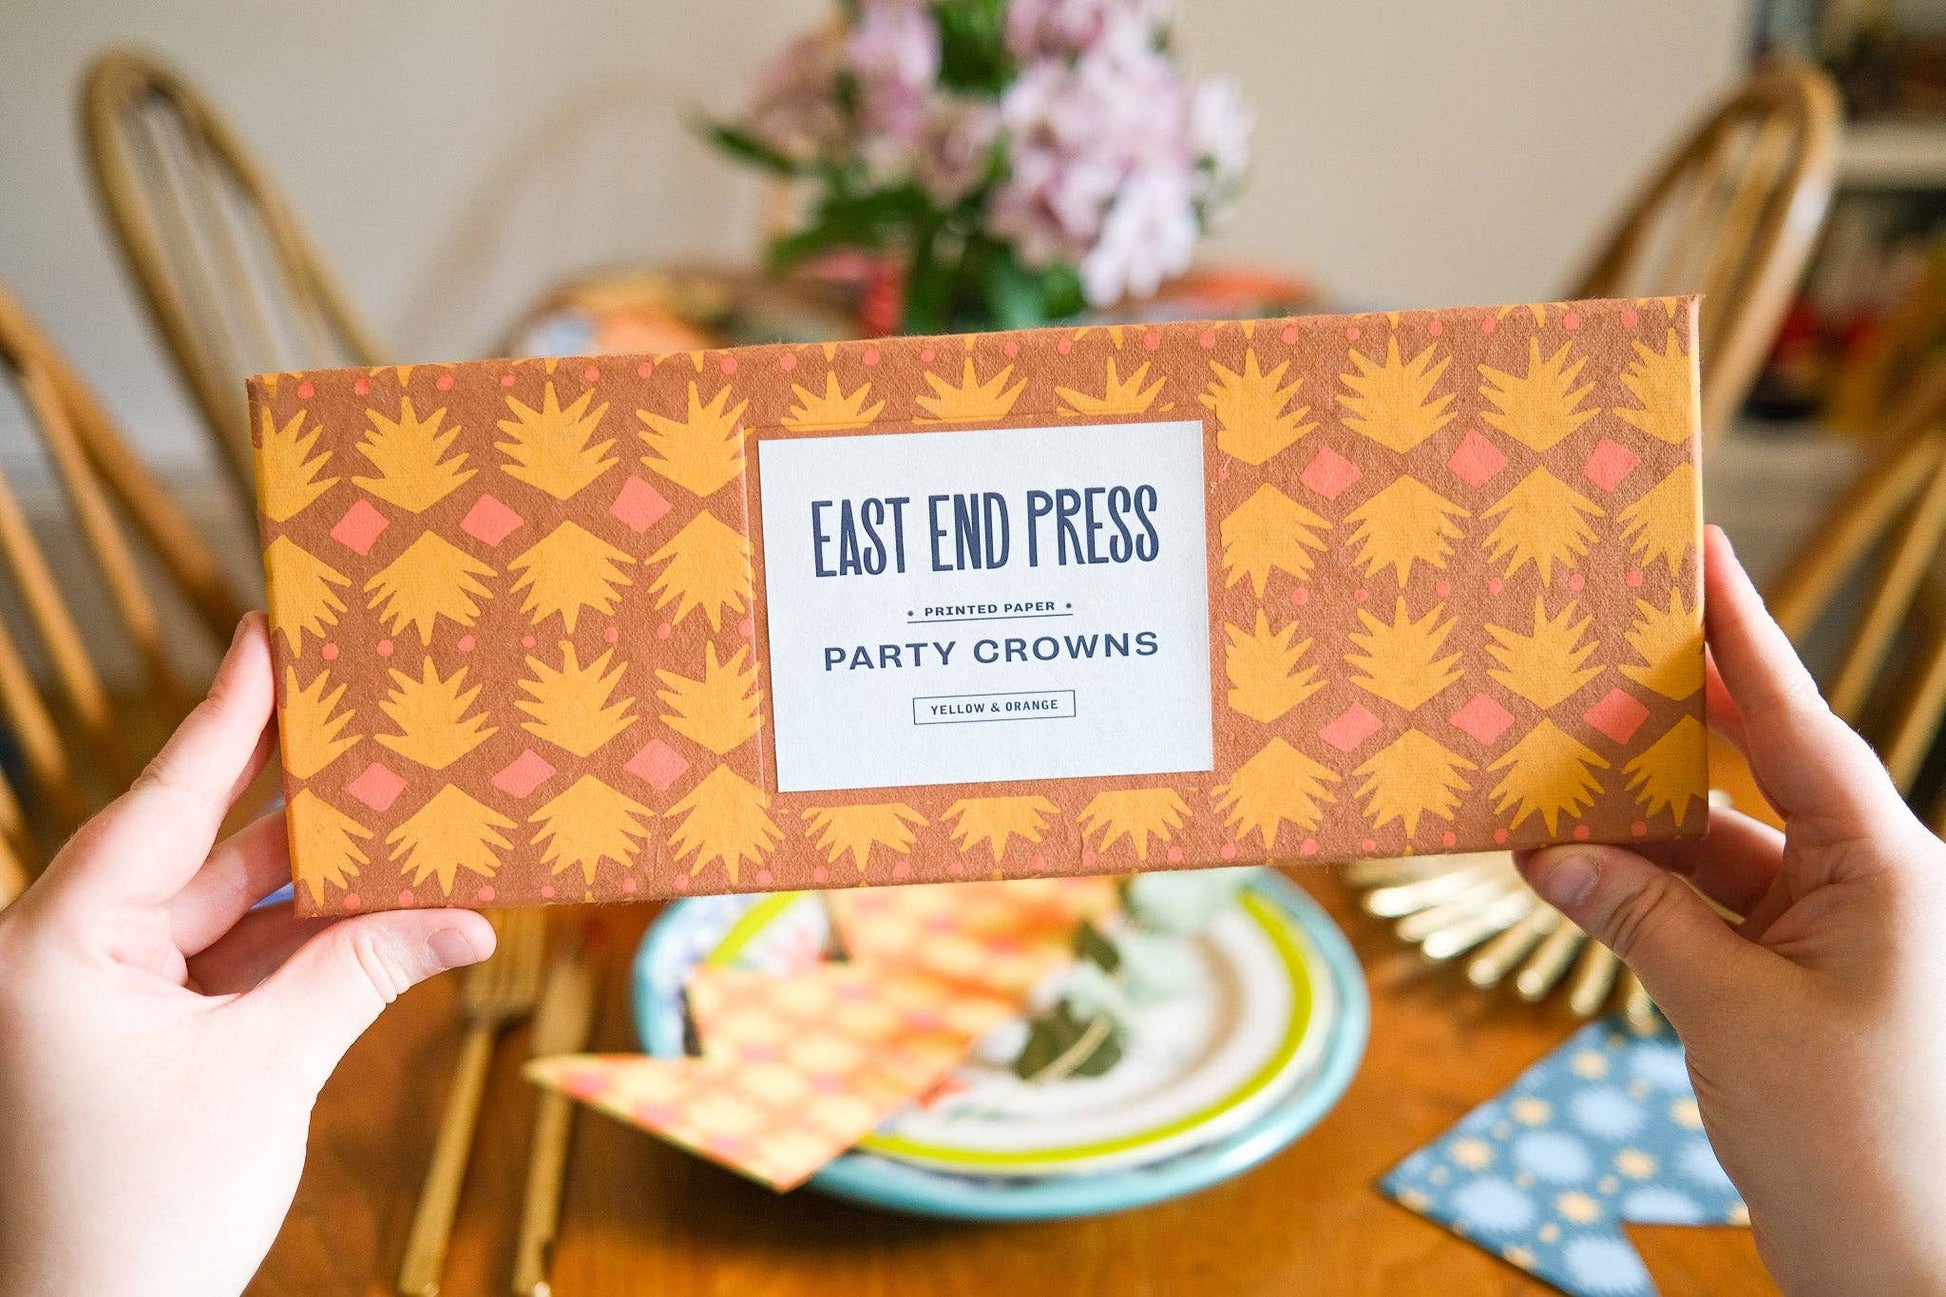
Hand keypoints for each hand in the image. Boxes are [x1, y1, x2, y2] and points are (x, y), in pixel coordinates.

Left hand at [0, 615, 495, 1296]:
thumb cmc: (144, 1214)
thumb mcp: (267, 1073)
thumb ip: (361, 972)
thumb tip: (469, 919)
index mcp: (55, 945)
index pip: (160, 801)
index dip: (227, 717)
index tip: (269, 634)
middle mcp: (63, 956)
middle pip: (198, 847)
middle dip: (293, 799)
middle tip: (363, 718)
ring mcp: (96, 998)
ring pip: (221, 908)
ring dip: (311, 883)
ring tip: (401, 821)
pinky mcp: (133, 1038)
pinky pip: (223, 963)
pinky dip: (294, 944)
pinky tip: (375, 911)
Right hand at [1518, 526, 1945, 1295]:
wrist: (1902, 1266)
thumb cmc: (1850, 1139)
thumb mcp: (1729, 1013)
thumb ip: (1638, 918)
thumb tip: (1543, 849)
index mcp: (1884, 865)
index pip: (1797, 723)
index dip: (1743, 632)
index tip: (1699, 550)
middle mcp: (1864, 878)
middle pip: (1756, 765)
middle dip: (1675, 713)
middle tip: (1599, 641)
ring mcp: (1831, 927)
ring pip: (1717, 842)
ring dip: (1635, 824)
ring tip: (1546, 773)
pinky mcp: (1796, 974)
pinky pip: (1708, 904)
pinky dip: (1643, 890)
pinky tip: (1570, 870)